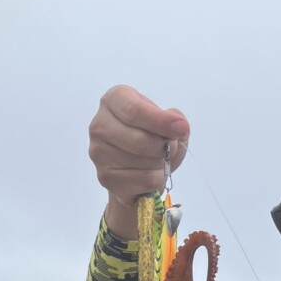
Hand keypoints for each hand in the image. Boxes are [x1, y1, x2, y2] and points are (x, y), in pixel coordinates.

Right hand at [89, 85, 190, 236]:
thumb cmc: (152, 138)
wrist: (138, 169)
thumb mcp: (166, 122)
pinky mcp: (106, 177)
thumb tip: (180, 126)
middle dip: (163, 147)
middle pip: (138, 140)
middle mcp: (100, 124)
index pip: (134, 110)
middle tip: (171, 148)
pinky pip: (142, 180)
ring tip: (158, 159)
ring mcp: (99, 152)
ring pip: (141, 162)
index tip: (181, 128)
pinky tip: (150, 173)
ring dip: (160, 163)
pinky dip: (155, 179)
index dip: (160, 121)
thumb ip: (174, 119)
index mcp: (114, 100)